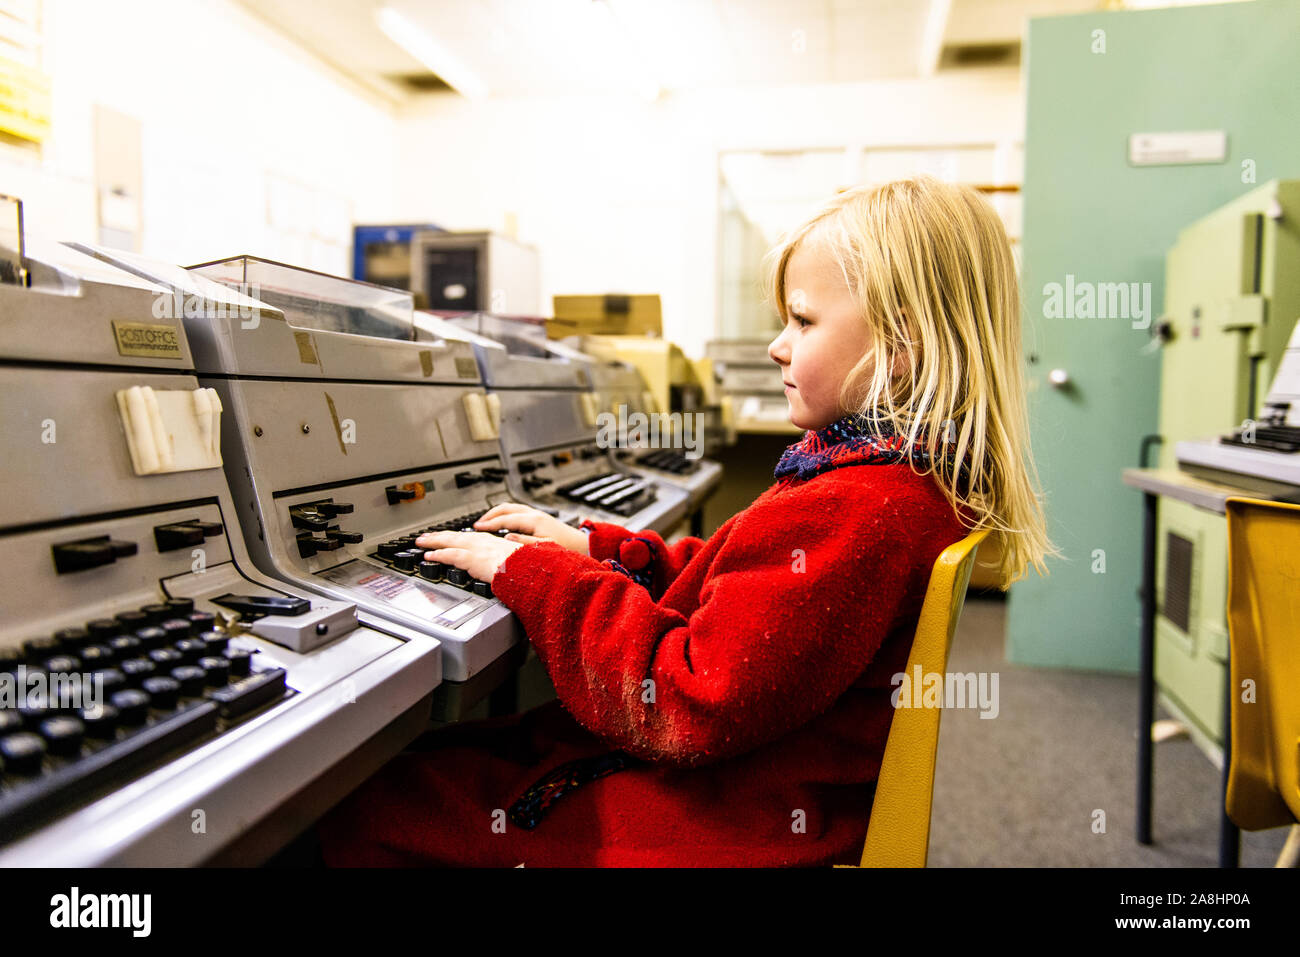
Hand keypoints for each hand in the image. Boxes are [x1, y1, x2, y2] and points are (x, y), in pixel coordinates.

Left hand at [414, 530, 525, 584]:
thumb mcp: (516, 560)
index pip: (469, 537)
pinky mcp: (473, 559)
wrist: (532, 568)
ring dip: (434, 542)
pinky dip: (439, 555)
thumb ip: (505, 561)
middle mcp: (483, 542)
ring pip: (450, 542)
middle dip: (439, 536)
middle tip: (426, 536)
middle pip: (456, 536)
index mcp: (493, 542)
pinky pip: (451, 555)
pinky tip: (429, 556)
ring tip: (421, 542)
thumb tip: (502, 566)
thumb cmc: (528, 566)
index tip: (446, 536)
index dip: (455, 537)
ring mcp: (477, 549)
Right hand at [471, 503, 589, 555]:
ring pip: (510, 507)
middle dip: (489, 515)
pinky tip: (501, 522)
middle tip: (477, 524)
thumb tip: (507, 537)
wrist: (581, 543)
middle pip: (505, 508)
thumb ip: (524, 542)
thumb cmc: (566, 546)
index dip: (489, 524)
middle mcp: (533, 514)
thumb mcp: (544, 547)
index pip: (505, 520)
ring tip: (485, 522)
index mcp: (533, 520)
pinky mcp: (537, 516)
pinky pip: (516, 510)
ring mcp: (535, 513)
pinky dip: (504, 514)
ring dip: (496, 513)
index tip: (477, 528)